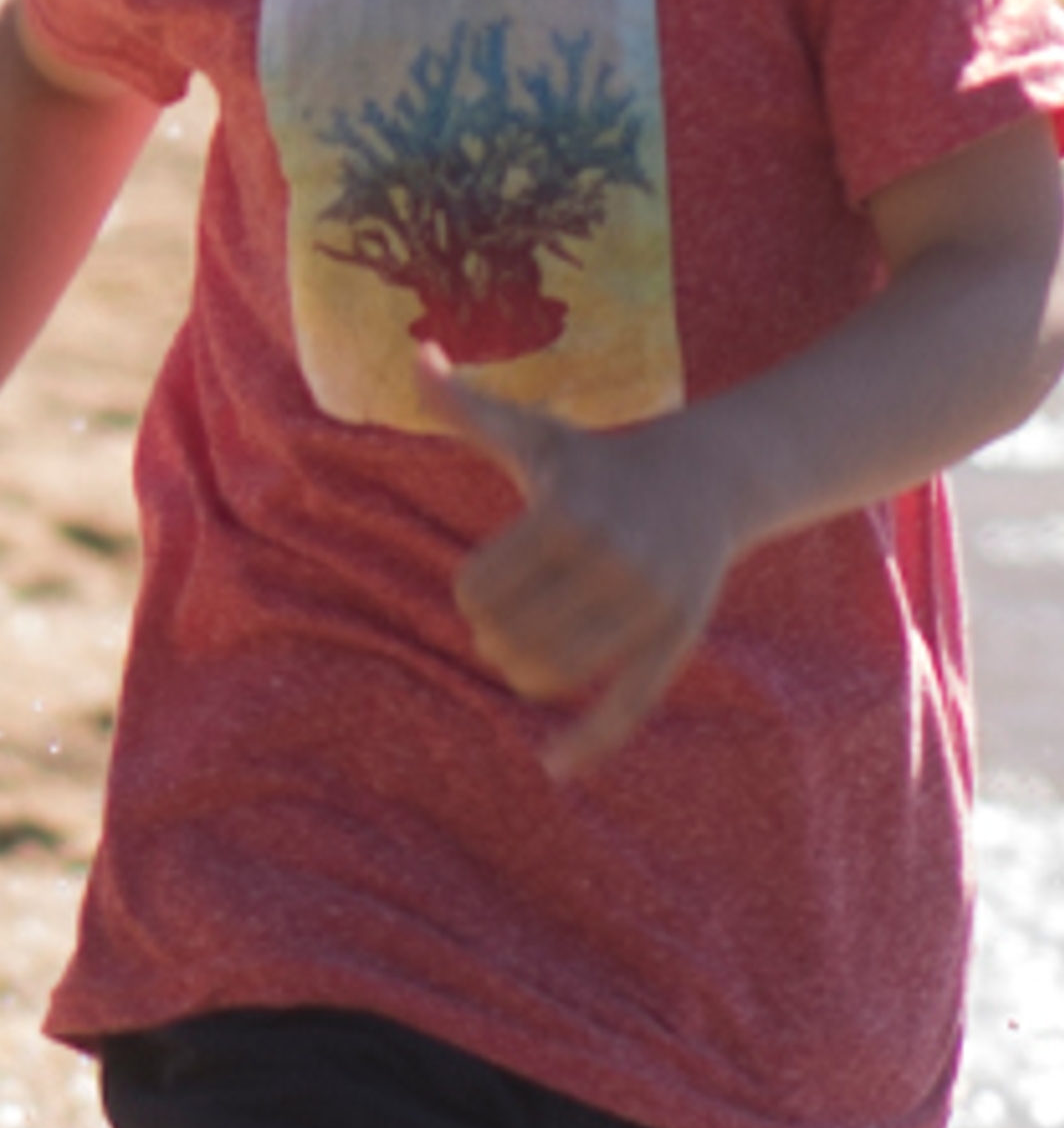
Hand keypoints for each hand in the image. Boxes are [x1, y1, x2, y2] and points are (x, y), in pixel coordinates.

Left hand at [422, 346, 739, 783]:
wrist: (711, 475)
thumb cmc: (601, 458)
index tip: (487, 583)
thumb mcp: (537, 434)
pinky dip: (590, 743)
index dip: (471, 594)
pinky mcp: (678, 636)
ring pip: (553, 672)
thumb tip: (417, 358)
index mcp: (567, 511)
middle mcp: (613, 557)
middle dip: (493, 636)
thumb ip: (471, 408)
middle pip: (508, 636)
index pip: (477, 589)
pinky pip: (627, 704)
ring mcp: (650, 601)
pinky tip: (556, 770)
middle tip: (505, 622)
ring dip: (524, 674)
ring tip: (523, 656)